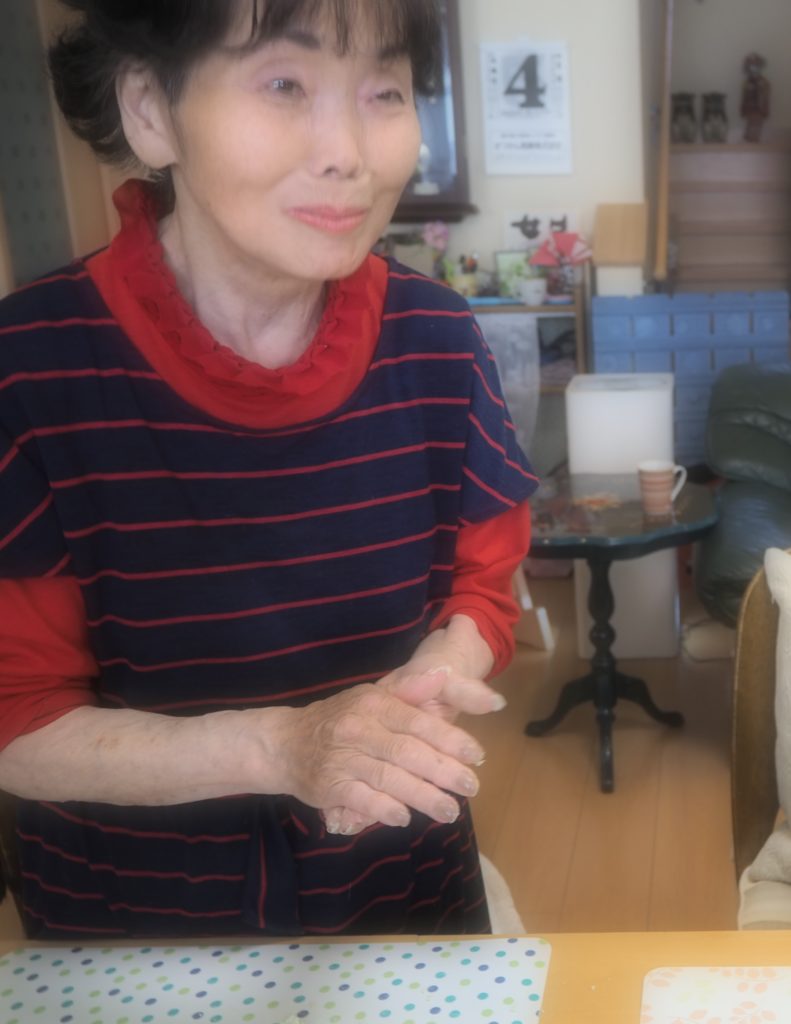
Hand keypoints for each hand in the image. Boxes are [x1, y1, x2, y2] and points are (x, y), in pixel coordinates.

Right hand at [322, 618, 505, 834]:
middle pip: (407, 752)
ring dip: (422, 796)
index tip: (476, 755)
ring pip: (389, 778)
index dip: (448, 739)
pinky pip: (361, 799)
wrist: (285, 742)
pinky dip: (384, 809)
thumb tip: (443, 675)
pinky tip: (405, 817)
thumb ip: (410, 690)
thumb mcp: (374, 696)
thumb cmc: (341, 719)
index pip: (417, 721)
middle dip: (443, 771)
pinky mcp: (329, 786)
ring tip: (449, 810)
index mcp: (374, 703)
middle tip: (471, 787)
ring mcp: (342, 758)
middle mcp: (358, 728)